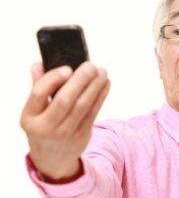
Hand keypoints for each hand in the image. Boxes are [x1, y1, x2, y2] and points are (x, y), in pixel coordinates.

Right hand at [20, 62, 109, 180]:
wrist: (53, 159)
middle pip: (65, 100)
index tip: (68, 68)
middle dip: (80, 80)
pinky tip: (105, 83)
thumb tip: (39, 63)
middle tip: (91, 66)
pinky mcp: (82, 135)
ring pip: (83, 106)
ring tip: (102, 71)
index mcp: (29, 117)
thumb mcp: (34, 111)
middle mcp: (45, 127)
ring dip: (95, 86)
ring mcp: (65, 133)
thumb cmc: (43, 127)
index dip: (53, 79)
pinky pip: (93, 112)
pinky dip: (101, 96)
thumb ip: (37, 86)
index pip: (38, 94)